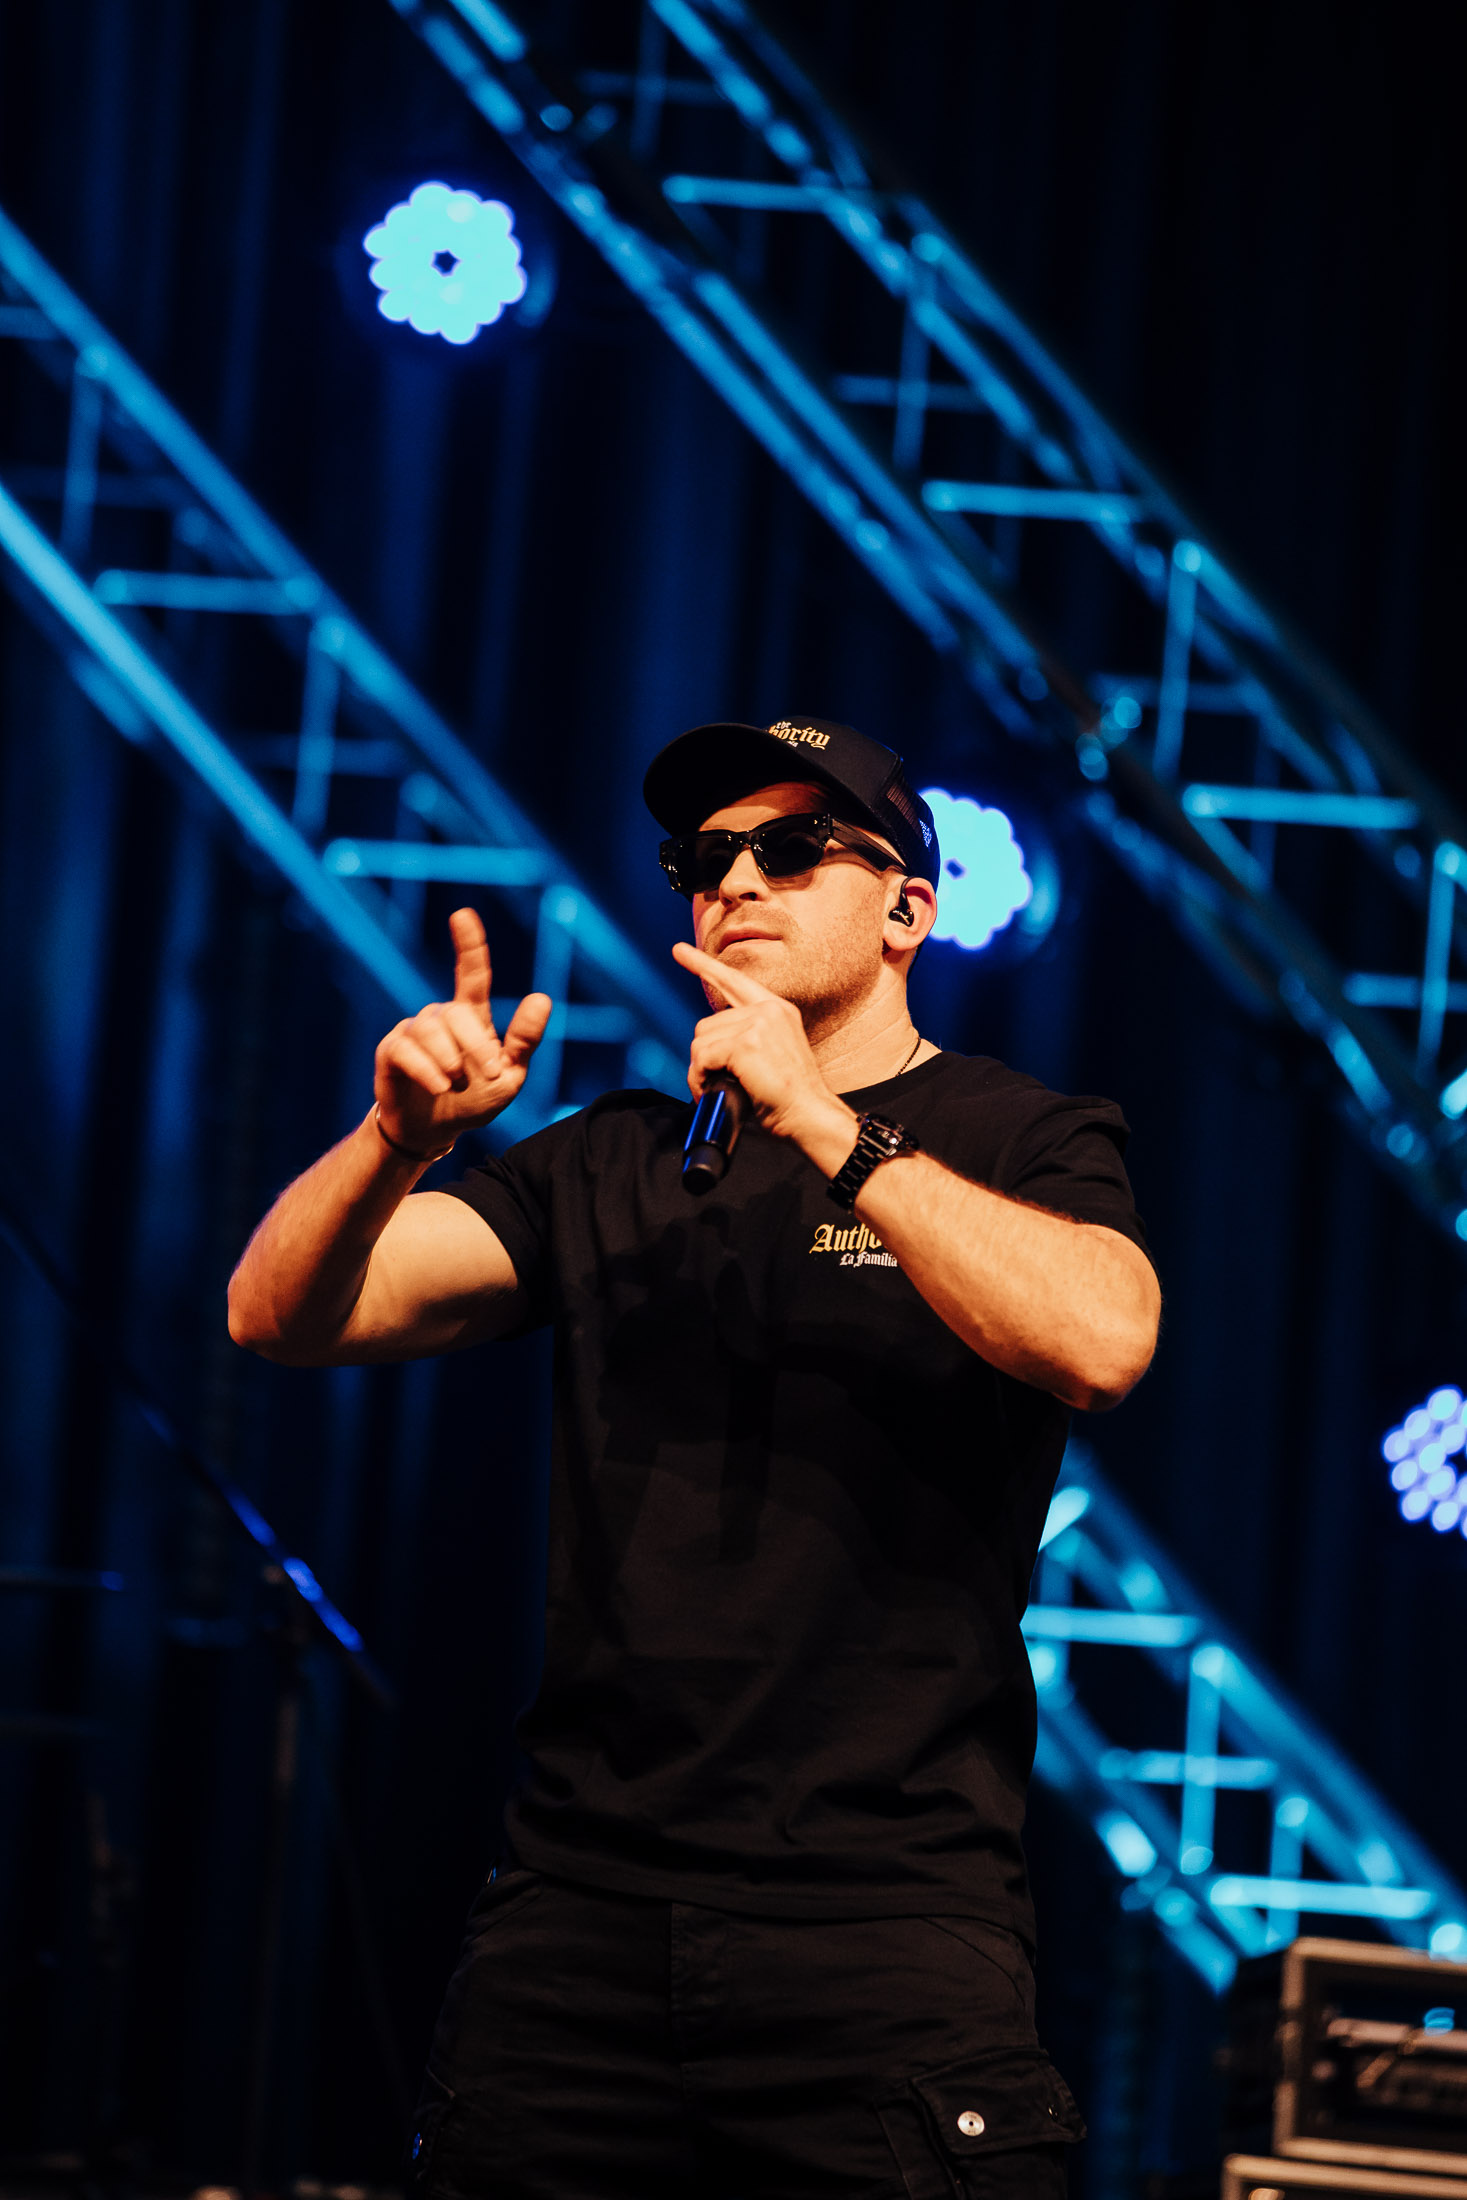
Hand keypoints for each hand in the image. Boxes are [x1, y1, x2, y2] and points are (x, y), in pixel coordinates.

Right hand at [375, 908, 550, 1154]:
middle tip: (491, 1074)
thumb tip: (542, 997)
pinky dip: (427, 1069)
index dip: (468, 944)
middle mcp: (441, 1017)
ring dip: (451, 1061)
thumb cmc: (475, 1099)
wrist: (434, 1130)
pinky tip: (438, 1086)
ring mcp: (414, 1031)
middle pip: (458, 1013)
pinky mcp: (391, 1051)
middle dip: (477, 1046)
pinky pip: (407, 1049)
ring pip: (432, 1030)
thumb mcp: (511, 1076)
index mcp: (472, 1017)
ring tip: (455, 1084)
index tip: (462, 916)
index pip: (472, 974)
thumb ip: (524, 1041)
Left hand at [671, 941, 854, 1155]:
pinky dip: (700, 1079)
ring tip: (716, 1088)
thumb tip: (712, 1046)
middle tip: (712, 1081)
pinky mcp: (745, 1043)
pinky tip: (713, 1090)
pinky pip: (702, 1058)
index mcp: (778, 1010)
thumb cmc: (791, 1097)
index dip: (704, 965)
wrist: (809, 1114)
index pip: (734, 982)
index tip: (680, 950)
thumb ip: (749, 1038)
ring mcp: (758, 1024)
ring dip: (700, 1070)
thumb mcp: (773, 1056)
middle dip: (703, 1056)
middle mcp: (769, 1010)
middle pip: (707, 1024)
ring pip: (701, 1041)